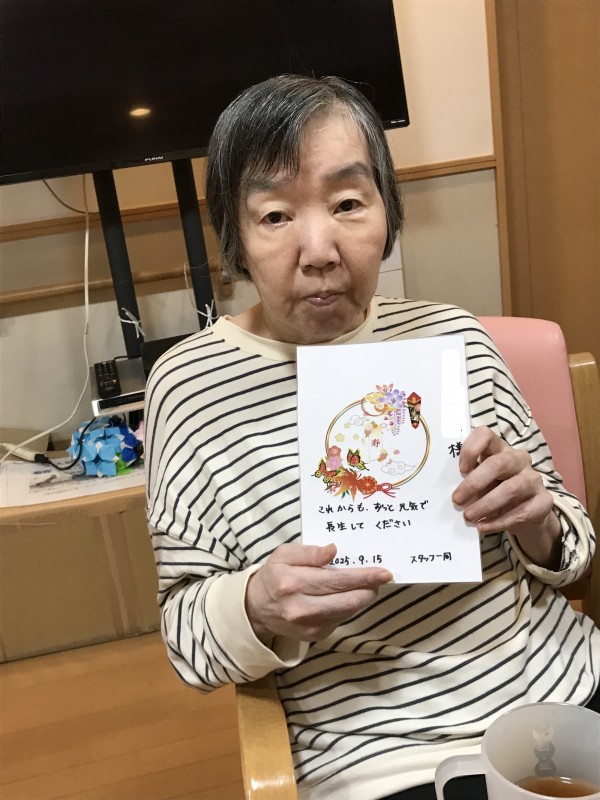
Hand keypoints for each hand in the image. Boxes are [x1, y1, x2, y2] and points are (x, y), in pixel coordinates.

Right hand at [245, 542, 392, 644]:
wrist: (256, 609)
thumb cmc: (274, 576)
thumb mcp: (284, 554)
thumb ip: (309, 552)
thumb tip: (333, 550)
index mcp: (293, 583)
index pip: (337, 580)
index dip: (363, 576)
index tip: (383, 572)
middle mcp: (301, 608)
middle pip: (347, 600)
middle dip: (369, 588)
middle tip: (382, 578)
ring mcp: (309, 626)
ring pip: (347, 612)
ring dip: (362, 598)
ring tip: (369, 586)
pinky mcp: (315, 636)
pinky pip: (341, 619)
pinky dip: (349, 607)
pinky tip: (349, 596)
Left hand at [452, 426, 561, 567]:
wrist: (526, 513)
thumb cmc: (496, 490)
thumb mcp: (482, 482)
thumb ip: (469, 480)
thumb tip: (454, 493)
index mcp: (500, 449)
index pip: (486, 435)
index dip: (471, 449)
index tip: (461, 470)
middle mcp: (519, 459)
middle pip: (498, 463)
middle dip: (474, 483)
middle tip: (457, 500)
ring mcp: (533, 479)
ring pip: (511, 489)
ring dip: (486, 505)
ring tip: (468, 517)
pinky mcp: (544, 501)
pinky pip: (521, 512)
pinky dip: (499, 521)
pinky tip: (483, 527)